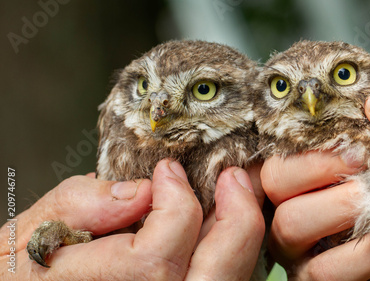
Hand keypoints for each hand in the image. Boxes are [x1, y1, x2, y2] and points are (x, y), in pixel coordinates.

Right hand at [0, 159, 264, 279]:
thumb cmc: (20, 275)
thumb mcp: (29, 235)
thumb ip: (82, 205)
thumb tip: (140, 190)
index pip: (156, 258)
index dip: (174, 204)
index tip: (168, 171)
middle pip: (214, 278)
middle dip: (237, 220)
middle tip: (235, 177)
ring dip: (242, 236)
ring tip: (237, 195)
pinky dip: (233, 255)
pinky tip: (223, 228)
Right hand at [261, 57, 369, 279]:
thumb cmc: (369, 190)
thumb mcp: (351, 165)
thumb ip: (349, 145)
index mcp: (285, 198)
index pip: (276, 178)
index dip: (315, 163)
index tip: (360, 150)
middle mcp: (289, 238)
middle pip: (290, 222)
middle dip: (342, 202)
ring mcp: (312, 271)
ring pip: (326, 269)